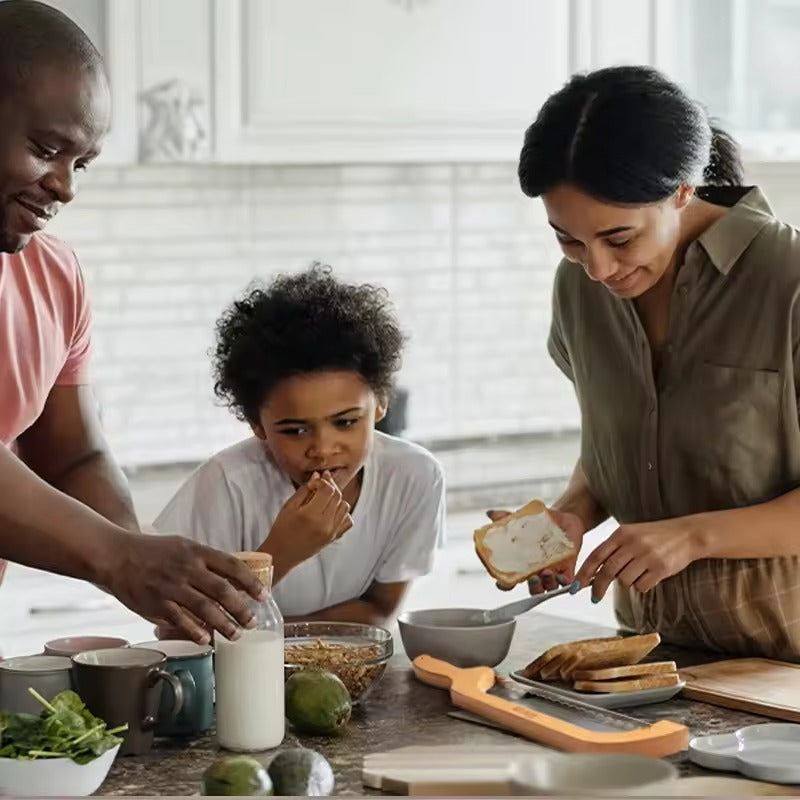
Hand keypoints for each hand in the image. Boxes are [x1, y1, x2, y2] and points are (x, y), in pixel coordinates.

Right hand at [100, 532, 266, 644]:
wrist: (117, 555)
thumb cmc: (153, 552)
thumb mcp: (184, 546)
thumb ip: (206, 561)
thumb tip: (233, 578)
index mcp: (197, 552)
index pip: (232, 566)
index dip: (251, 582)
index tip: (263, 596)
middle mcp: (187, 568)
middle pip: (222, 590)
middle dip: (241, 608)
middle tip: (252, 622)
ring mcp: (171, 587)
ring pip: (204, 608)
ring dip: (223, 624)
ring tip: (236, 635)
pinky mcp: (155, 603)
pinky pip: (180, 620)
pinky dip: (195, 631)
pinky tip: (206, 639)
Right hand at [263, 471, 352, 572]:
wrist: (281, 554)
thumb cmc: (281, 529)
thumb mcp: (289, 506)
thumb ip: (305, 490)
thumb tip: (318, 476)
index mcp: (310, 515)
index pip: (327, 490)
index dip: (323, 480)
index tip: (316, 480)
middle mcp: (324, 524)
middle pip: (338, 496)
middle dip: (331, 486)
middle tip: (322, 483)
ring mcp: (331, 532)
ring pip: (345, 506)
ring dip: (337, 499)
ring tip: (325, 498)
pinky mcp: (334, 538)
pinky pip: (347, 520)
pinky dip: (342, 513)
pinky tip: (331, 511)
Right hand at [486, 507, 585, 594]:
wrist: (562, 519)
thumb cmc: (538, 523)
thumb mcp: (521, 520)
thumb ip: (506, 518)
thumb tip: (491, 513)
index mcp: (521, 564)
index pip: (509, 580)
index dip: (504, 584)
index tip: (501, 582)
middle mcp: (536, 571)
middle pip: (532, 589)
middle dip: (532, 587)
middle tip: (532, 578)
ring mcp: (552, 571)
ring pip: (548, 587)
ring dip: (547, 584)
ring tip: (547, 572)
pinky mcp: (567, 569)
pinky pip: (567, 582)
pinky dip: (565, 582)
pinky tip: (562, 576)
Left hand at [574, 518, 702, 601]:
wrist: (687, 534)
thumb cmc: (655, 536)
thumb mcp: (631, 535)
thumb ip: (614, 550)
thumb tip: (594, 573)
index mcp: (621, 533)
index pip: (596, 555)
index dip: (584, 572)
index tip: (576, 586)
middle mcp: (632, 543)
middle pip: (607, 571)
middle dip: (598, 587)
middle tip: (595, 597)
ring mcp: (647, 556)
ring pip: (624, 580)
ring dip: (628, 582)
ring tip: (639, 572)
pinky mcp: (660, 568)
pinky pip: (642, 586)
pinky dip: (642, 585)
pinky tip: (650, 575)